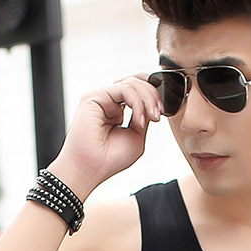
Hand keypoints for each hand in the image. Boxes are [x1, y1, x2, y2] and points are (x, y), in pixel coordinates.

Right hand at [47, 74, 162, 198]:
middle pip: (136, 81)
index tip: (160, 115)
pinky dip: (137, 103)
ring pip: (132, 82)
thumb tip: (152, 102)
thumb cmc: (109, 159)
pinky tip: (138, 120)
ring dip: (147, 100)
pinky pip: (124, 89)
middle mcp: (108, 101)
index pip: (137, 89)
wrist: (91, 169)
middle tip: (158, 115)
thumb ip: (143, 116)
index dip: (153, 97)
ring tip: (151, 118)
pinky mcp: (94, 96)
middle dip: (153, 96)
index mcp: (116, 110)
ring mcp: (101, 97)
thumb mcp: (136, 136)